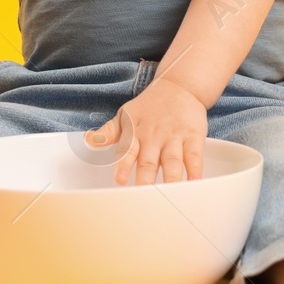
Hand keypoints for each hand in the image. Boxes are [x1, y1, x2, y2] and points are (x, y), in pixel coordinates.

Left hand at [85, 78, 206, 185]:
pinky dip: (195, 171)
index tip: (120, 179)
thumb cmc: (149, 107)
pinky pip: (194, 157)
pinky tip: (195, 183)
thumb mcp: (125, 116)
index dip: (123, 165)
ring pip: (172, 162)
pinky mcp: (194, 137)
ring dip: (171, 179)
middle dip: (146, 179)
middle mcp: (154, 136)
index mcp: (136, 133)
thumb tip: (88, 141)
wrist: (179, 87)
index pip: (127, 150)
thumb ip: (108, 132)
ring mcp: (174, 137)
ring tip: (169, 194)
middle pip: (149, 161)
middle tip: (144, 197)